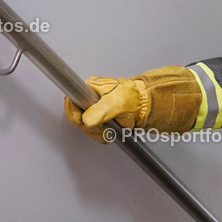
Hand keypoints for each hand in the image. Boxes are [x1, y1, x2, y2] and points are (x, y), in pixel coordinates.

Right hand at [64, 65, 202, 143]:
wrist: (150, 104)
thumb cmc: (137, 98)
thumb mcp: (119, 101)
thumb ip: (102, 109)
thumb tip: (86, 120)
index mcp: (92, 87)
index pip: (71, 101)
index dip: (75, 114)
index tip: (84, 121)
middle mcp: (91, 96)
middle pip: (77, 117)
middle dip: (90, 126)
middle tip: (105, 127)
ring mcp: (96, 108)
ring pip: (85, 126)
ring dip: (97, 132)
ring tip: (112, 128)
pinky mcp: (103, 118)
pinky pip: (95, 131)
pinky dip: (102, 134)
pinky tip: (112, 131)